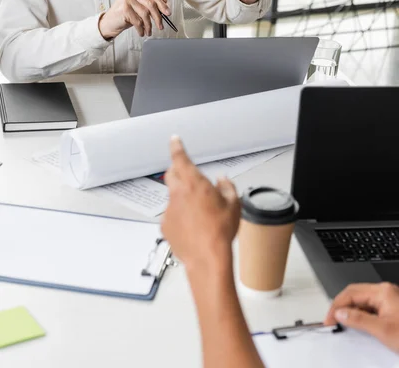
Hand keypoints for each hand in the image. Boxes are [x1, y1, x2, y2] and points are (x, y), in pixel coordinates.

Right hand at [98, 0, 170, 38]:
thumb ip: (149, 5)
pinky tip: (141, 33)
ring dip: (149, 25)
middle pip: (150, 4)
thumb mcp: (138, 10)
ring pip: (145, 14)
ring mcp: (126, 0)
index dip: (162, 4)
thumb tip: (165, 1)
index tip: (168, 13)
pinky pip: (138, 21)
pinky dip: (141, 29)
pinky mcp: (124, 9)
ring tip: (149, 32)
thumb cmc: (124, 17)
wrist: (108, 24)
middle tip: (161, 26)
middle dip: (158, 17)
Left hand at [161, 136, 240, 273]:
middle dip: (178, 171)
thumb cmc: (221, 231)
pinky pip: (171, 214)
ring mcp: (169, 209)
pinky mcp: (165, 224)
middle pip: (172, 174)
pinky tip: (192, 227)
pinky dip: (179, 216)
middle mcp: (178, 193)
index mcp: (194, 183)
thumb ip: (227, 187)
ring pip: (173, 196)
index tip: (174, 139)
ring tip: (198, 214)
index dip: (176, 146)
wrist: (207, 258)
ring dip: (182, 198)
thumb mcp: (234, 205)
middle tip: (189, 178)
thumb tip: (222, 180)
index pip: (180, 158)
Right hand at [325, 282, 398, 352]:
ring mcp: (388, 299)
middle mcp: (385, 291)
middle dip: (341, 306)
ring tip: (342, 322)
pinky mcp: (391, 308)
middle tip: (332, 319)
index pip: (351, 293)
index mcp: (382, 292)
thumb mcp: (383, 330)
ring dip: (351, 310)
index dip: (337, 306)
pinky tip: (357, 323)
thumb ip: (359, 320)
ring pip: (362, 301)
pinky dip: (360, 314)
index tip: (329, 319)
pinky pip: (370, 307)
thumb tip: (340, 313)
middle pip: (355, 294)